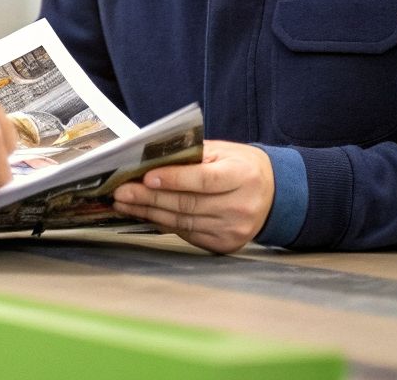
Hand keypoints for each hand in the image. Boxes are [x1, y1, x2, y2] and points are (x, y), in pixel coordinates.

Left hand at [110, 140, 272, 253]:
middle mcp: (240, 206)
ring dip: (149, 213)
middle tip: (121, 192)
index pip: (203, 180)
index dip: (173, 179)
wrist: (275, 195)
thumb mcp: (223, 152)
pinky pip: (187, 235)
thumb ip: (191, 155)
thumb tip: (150, 160)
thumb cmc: (241, 167)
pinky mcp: (225, 244)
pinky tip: (145, 215)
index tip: (145, 177)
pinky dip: (163, 224)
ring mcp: (233, 229)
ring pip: (183, 222)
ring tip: (125, 204)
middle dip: (149, 198)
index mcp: (242, 177)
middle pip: (187, 204)